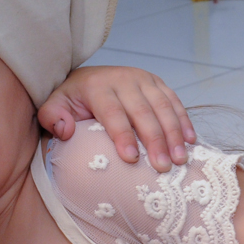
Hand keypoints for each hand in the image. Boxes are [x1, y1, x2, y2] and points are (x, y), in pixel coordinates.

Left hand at [38, 65, 195, 172]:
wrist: (88, 77)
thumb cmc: (72, 101)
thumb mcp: (53, 106)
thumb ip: (52, 118)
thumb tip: (66, 130)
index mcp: (98, 86)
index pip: (112, 112)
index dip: (123, 135)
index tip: (131, 159)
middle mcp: (123, 79)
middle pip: (143, 112)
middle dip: (155, 140)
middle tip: (163, 166)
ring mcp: (144, 79)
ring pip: (163, 106)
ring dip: (175, 134)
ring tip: (180, 159)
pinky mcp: (158, 83)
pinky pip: (175, 102)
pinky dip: (184, 121)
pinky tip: (191, 141)